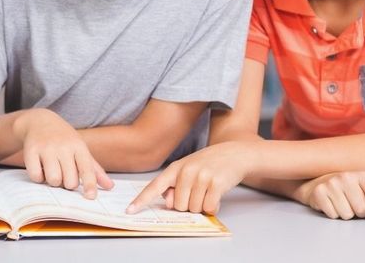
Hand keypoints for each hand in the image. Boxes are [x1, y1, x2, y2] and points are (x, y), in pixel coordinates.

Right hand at [13, 109, 112, 198]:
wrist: (40, 121)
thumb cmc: (64, 139)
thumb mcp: (80, 149)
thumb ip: (94, 169)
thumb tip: (110, 187)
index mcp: (78, 147)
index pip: (87, 169)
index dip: (90, 185)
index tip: (91, 197)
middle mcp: (63, 146)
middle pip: (69, 181)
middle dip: (68, 184)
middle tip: (65, 175)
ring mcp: (46, 148)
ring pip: (53, 180)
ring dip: (53, 182)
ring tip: (53, 172)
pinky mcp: (31, 151)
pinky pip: (36, 176)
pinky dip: (38, 178)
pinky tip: (40, 169)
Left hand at [127, 141, 253, 214]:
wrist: (235, 153)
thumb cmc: (209, 164)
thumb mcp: (188, 170)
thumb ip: (174, 186)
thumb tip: (167, 203)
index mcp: (175, 168)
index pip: (154, 186)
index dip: (141, 200)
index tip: (130, 211)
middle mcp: (186, 171)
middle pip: (177, 206)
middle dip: (188, 205)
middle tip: (198, 192)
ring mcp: (201, 176)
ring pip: (194, 209)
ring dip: (202, 206)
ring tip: (208, 191)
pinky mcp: (217, 183)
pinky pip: (209, 208)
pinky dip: (213, 207)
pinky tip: (217, 195)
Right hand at [296, 171, 364, 219]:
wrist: (317, 183)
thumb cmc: (348, 189)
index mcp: (361, 175)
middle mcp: (346, 176)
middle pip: (361, 210)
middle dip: (359, 213)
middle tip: (353, 205)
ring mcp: (331, 184)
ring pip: (347, 215)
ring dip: (345, 214)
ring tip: (341, 204)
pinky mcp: (319, 192)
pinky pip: (333, 215)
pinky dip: (333, 214)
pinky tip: (331, 204)